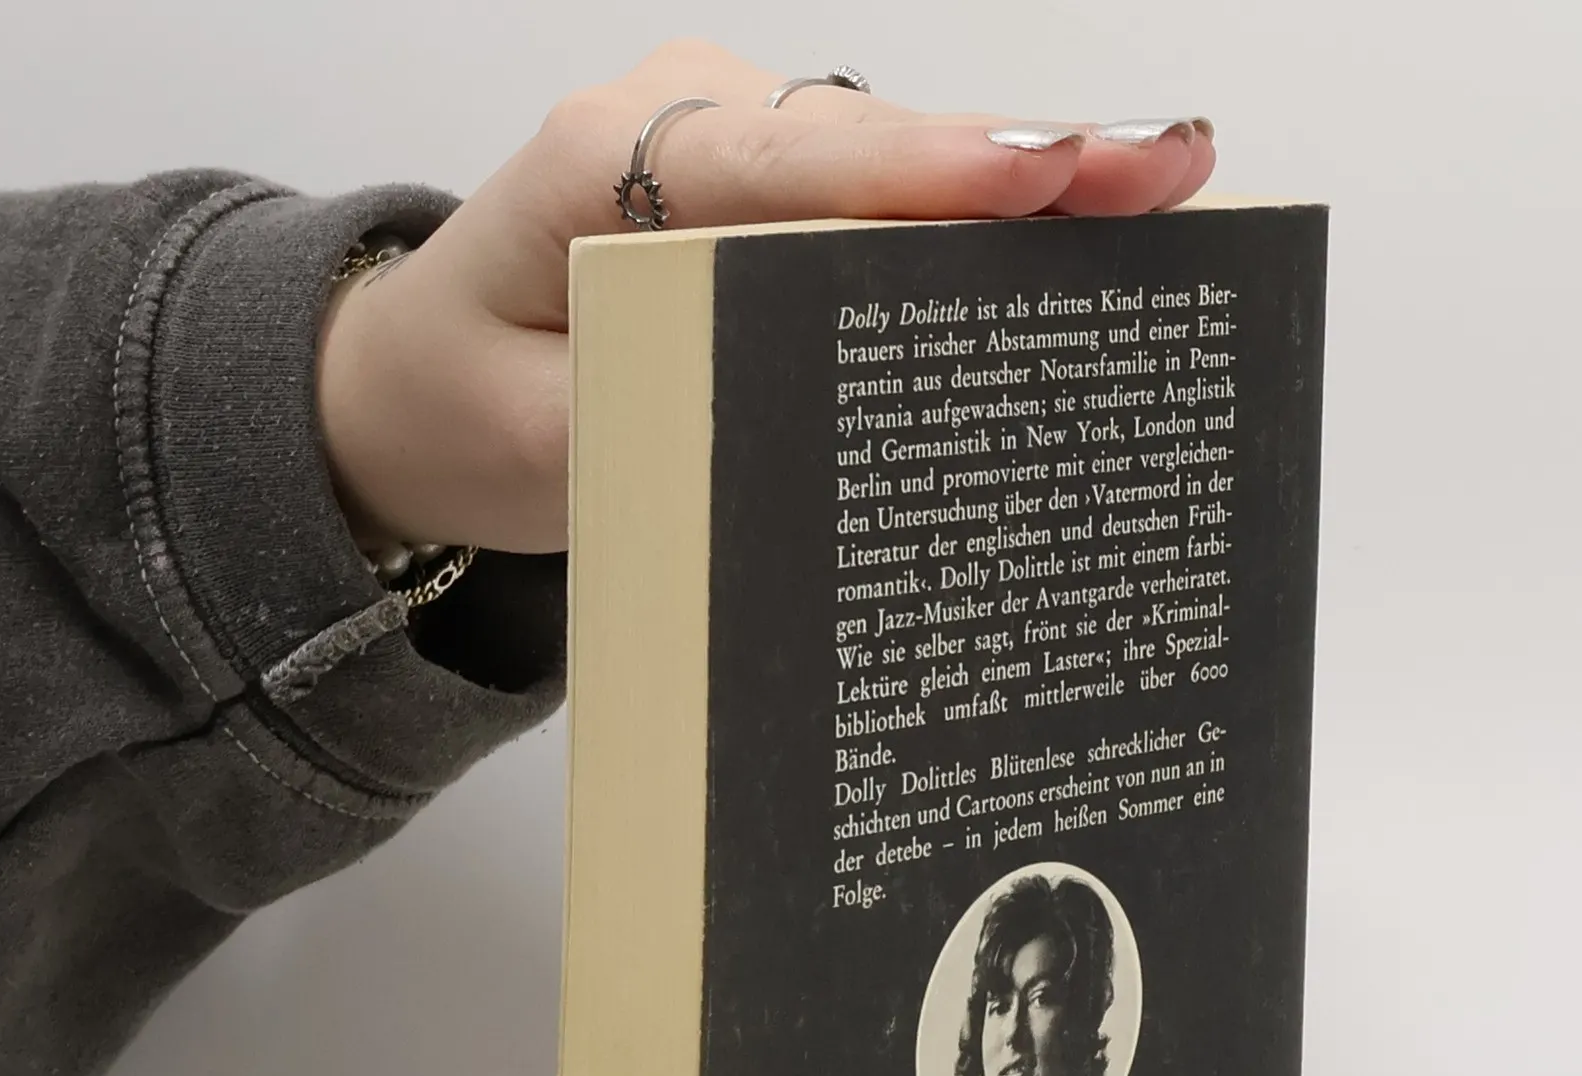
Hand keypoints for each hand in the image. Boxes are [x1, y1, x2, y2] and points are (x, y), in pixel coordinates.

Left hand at [316, 39, 1216, 555]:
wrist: (415, 383)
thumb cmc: (470, 405)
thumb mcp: (544, 445)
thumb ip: (661, 423)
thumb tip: (806, 427)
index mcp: (602, 168)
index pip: (783, 160)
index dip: (920, 169)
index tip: (1039, 172)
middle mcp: (679, 125)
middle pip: (870, 138)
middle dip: (1024, 156)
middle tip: (1167, 171)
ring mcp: (730, 145)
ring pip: (893, 156)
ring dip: (1025, 179)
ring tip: (1162, 188)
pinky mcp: (766, 185)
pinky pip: (882, 192)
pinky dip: (976, 216)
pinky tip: (1080, 222)